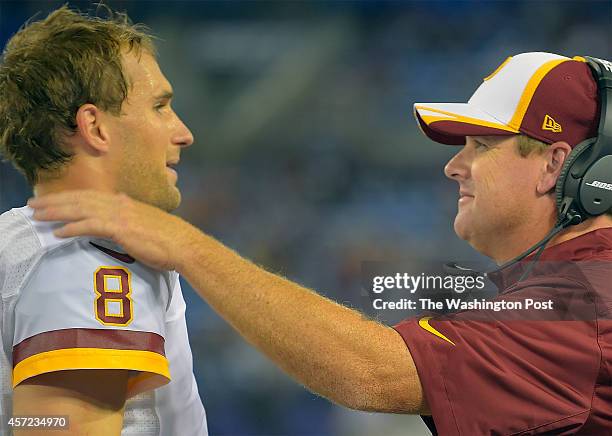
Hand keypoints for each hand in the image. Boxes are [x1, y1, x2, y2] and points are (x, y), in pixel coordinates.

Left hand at [28, 191, 201, 270]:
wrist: (184, 245)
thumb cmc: (169, 240)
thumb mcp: (147, 224)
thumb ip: (130, 221)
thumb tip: (119, 222)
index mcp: (125, 202)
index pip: (90, 196)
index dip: (68, 197)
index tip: (50, 200)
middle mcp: (120, 203)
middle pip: (80, 199)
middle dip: (54, 201)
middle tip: (32, 204)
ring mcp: (120, 214)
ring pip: (81, 209)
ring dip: (56, 212)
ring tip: (37, 215)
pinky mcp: (121, 228)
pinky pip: (90, 226)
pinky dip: (72, 228)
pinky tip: (58, 232)